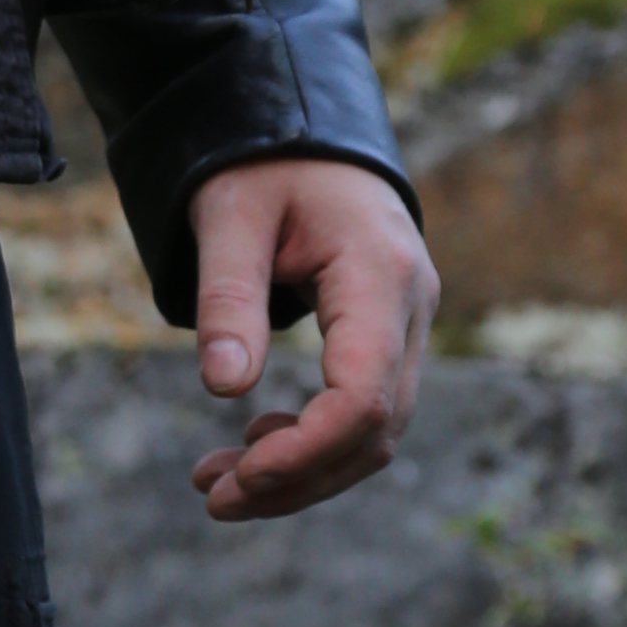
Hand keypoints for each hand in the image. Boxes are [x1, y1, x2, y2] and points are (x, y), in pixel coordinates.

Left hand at [187, 156, 436, 520]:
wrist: (305, 126)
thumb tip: (224, 388)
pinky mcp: (388, 332)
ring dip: (303, 469)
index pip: (363, 395)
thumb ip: (228, 298)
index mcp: (379, 274)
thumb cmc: (263, 162)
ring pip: (375, 430)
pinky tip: (254, 446)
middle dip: (299, 477)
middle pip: (376, 428)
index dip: (307, 450)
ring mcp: (408, 321)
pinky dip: (313, 440)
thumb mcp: (229, 217)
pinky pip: (365, 406)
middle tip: (214, 499)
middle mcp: (411, 305)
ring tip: (219, 486)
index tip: (241, 477)